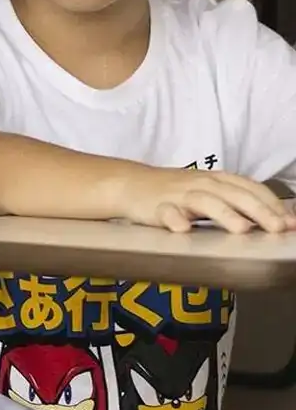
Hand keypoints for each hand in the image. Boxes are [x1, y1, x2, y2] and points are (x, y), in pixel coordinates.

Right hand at [118, 167, 295, 233]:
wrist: (130, 184)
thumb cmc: (175, 191)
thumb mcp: (209, 190)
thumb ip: (237, 202)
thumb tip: (276, 220)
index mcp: (218, 180)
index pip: (252, 189)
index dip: (273, 205)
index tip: (291, 224)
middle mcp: (202, 184)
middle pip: (235, 195)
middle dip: (259, 211)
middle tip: (278, 228)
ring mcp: (179, 195)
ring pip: (205, 201)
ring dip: (225, 214)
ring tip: (241, 229)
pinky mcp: (156, 207)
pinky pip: (166, 212)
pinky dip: (174, 219)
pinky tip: (182, 228)